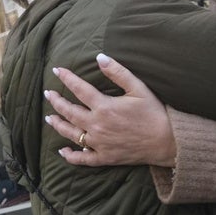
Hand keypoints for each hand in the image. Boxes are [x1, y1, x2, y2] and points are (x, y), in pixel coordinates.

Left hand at [44, 53, 176, 166]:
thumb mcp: (138, 88)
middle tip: (48, 93)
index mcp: (104, 106)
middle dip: (56, 101)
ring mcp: (99, 143)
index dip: (66, 78)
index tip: (56, 70)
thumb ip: (117, 72)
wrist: (167, 141)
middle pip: (69, 111)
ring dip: (57, 124)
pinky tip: (62, 150)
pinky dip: (70, 155)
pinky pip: (82, 158)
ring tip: (49, 118)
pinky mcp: (104, 157)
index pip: (79, 89)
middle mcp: (97, 125)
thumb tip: (100, 57)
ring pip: (71, 134)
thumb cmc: (154, 112)